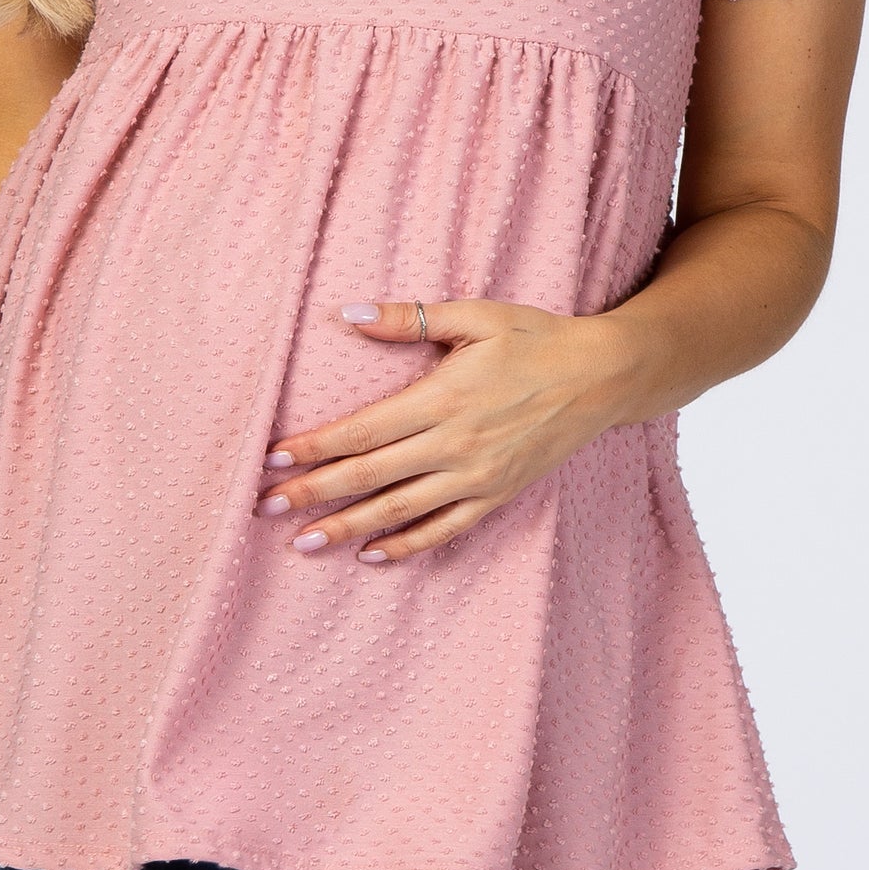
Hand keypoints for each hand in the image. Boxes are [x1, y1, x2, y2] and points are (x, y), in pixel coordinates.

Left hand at [257, 298, 625, 563]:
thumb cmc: (535, 338)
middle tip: (265, 508)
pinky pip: (444, 530)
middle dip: (314, 494)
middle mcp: (454, 445)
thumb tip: (347, 314)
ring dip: (347, 528)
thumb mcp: (474, 316)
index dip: (314, 448)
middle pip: (369, 477)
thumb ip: (408, 318)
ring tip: (304, 543)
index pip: (361, 431)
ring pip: (398, 511)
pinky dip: (406, 546)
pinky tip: (372, 556)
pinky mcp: (497, 496)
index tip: (273, 459)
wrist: (603, 377)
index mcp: (441, 398)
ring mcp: (476, 477)